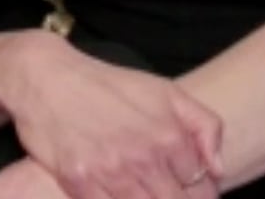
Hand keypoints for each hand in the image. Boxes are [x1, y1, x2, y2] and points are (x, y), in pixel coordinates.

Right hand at [0, 31, 222, 198]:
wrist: (46, 77)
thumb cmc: (107, 85)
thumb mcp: (165, 91)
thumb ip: (205, 127)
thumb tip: (218, 171)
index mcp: (169, 136)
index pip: (202, 189)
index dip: (198, 194)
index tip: (186, 189)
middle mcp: (143, 158)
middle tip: (160, 188)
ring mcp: (110, 173)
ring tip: (139, 189)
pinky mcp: (78, 183)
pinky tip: (116, 192)